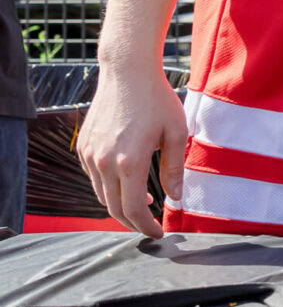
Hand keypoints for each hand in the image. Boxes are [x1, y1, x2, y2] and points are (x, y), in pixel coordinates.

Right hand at [78, 66, 186, 237]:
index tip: (159, 233)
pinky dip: (109, 188)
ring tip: (143, 203)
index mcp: (129, 162)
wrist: (127, 73)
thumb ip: (174, 169)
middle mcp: (104, 162)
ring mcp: (90, 155)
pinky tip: (127, 181)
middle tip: (150, 226)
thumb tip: (175, 199)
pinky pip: (94, 178)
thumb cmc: (157, 100)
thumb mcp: (176, 133)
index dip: (146, 226)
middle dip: (133, 223)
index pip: (133, 210)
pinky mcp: (83, 147)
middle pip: (113, 209)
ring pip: (101, 195)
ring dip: (120, 206)